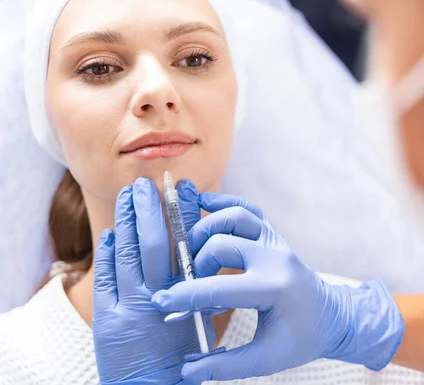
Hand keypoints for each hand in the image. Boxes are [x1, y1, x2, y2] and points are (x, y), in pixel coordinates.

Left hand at [93, 178, 214, 383]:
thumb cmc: (183, 359)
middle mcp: (155, 296)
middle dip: (146, 209)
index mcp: (183, 295)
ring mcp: (127, 306)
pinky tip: (109, 233)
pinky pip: (105, 277)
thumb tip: (197, 253)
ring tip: (127, 196)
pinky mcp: (107, 317)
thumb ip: (196, 288)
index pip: (180, 243)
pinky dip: (107, 251)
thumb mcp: (199, 321)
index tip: (181, 190)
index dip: (180, 214)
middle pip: (148, 242)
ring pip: (124, 253)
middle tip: (144, 185)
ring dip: (125, 221)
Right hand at [152, 193, 403, 383]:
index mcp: (275, 289)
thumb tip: (185, 370)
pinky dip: (225, 203)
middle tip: (189, 287)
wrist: (331, 317)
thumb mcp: (265, 359)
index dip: (186, 296)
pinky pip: (248, 209)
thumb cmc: (300, 339)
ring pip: (236, 217)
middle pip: (222, 246)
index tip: (161, 302)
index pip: (220, 288)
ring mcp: (276, 242)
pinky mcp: (273, 235)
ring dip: (207, 230)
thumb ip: (224, 365)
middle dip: (197, 267)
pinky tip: (204, 202)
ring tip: (192, 251)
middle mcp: (276, 258)